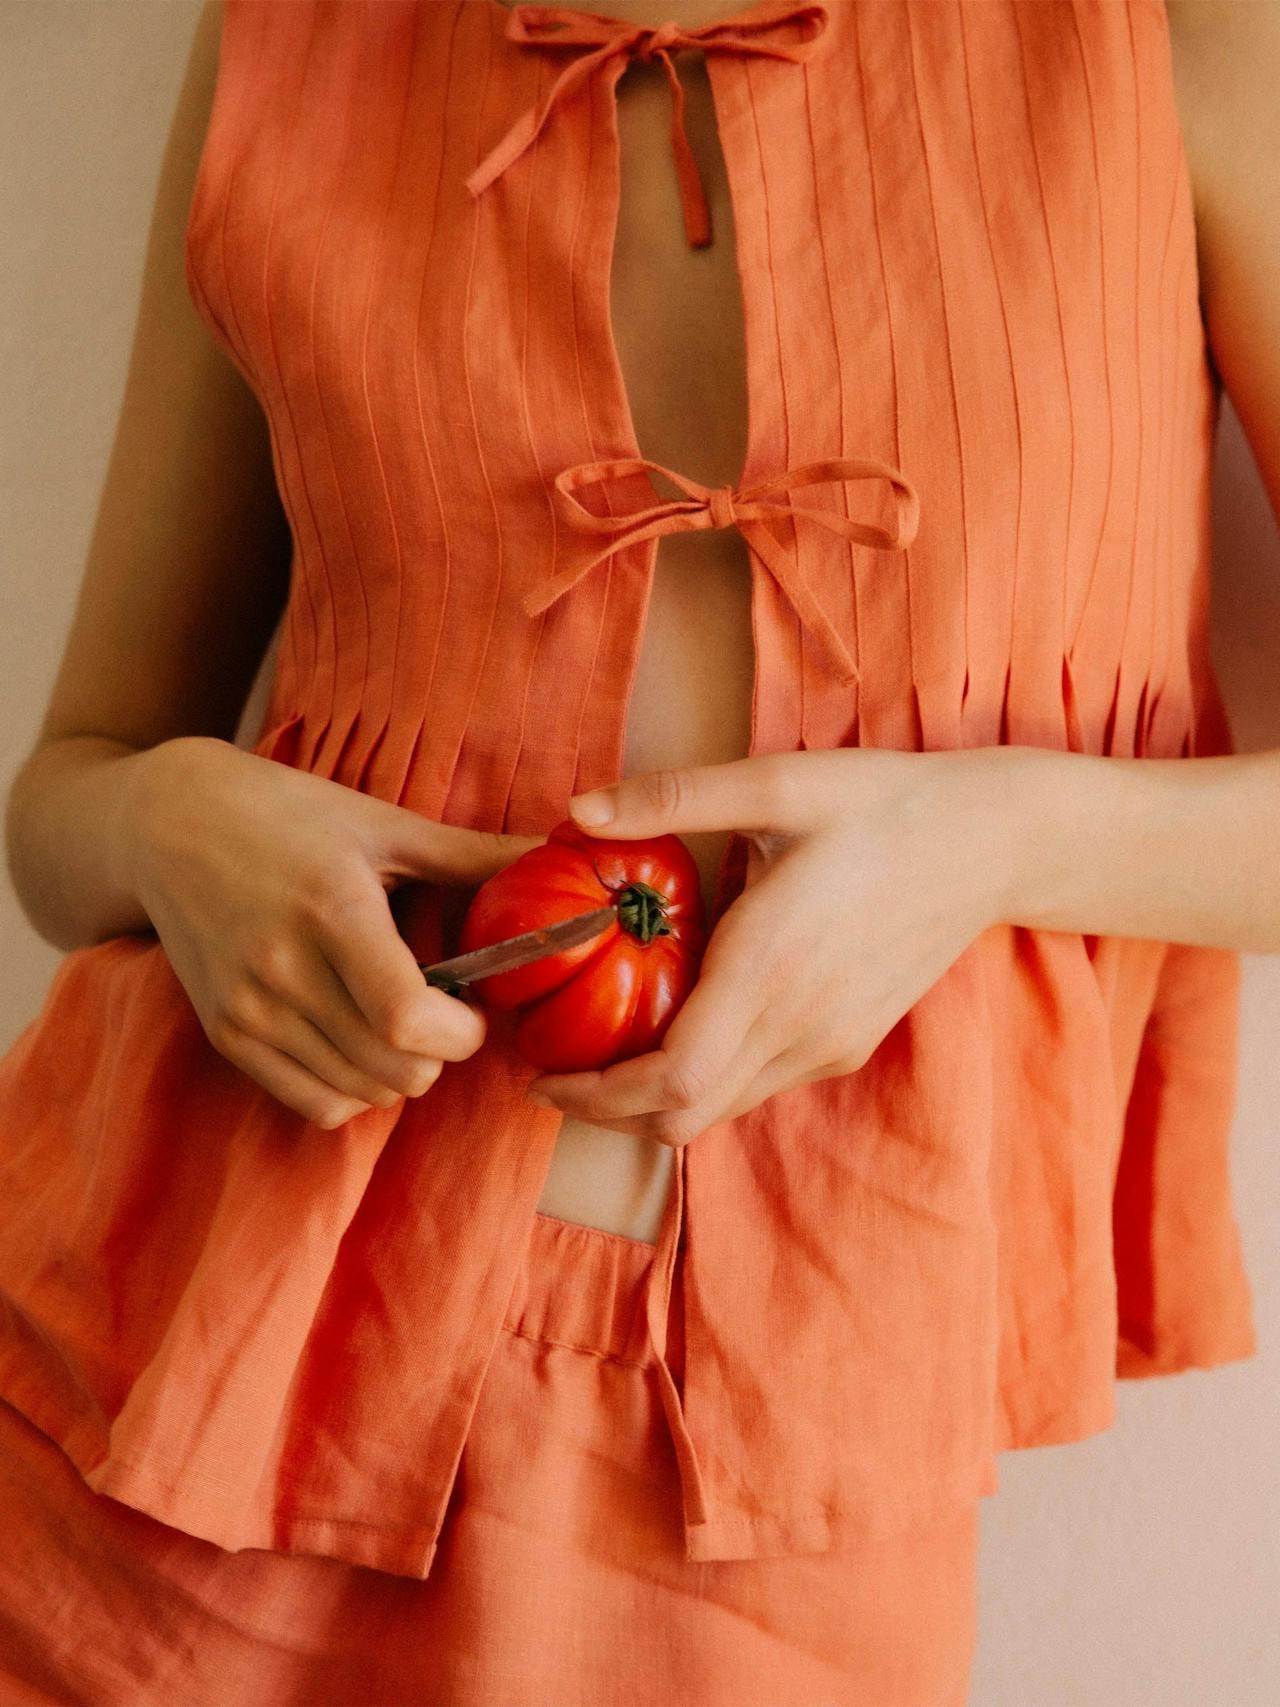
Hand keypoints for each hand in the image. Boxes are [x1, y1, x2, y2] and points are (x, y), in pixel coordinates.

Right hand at [124, 736, 543, 1127]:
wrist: (170, 823)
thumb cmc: (289, 813)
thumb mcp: (383, 823)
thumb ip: (472, 854)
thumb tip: (554, 850)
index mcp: (331, 909)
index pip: (404, 1019)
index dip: (459, 1034)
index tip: (473, 1012)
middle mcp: (282, 968)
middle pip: (390, 1068)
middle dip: (439, 1057)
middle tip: (445, 1017)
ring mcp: (248, 1008)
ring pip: (357, 1093)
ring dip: (399, 1075)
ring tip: (401, 1025)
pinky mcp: (225, 1034)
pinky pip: (311, 1104)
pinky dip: (352, 1092)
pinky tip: (358, 1045)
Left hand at [525, 747, 1016, 1145]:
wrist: (993, 842)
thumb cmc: (884, 803)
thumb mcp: (780, 782)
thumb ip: (674, 797)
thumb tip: (578, 811)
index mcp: (771, 965)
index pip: (672, 1080)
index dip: (598, 1094)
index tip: (543, 1075)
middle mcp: (800, 1024)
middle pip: (684, 1115)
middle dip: (608, 1109)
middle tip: (554, 1074)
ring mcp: (830, 1043)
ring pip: (721, 1111)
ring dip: (655, 1100)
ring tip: (603, 1055)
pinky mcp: (849, 1044)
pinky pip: (757, 1087)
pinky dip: (704, 1082)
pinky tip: (680, 1031)